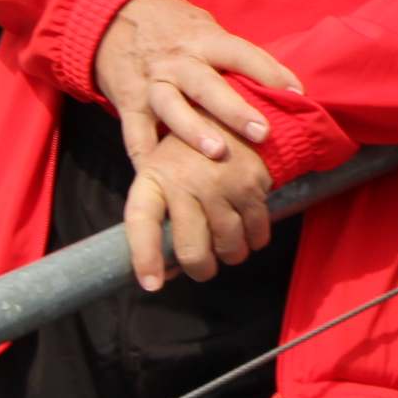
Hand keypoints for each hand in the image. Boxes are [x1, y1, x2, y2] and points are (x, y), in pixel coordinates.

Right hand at [94, 0, 301, 165]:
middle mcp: (178, 61)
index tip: (297, 94)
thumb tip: (283, 87)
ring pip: (171, 107)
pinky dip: (146, 159)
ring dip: (194, 131)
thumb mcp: (208, 31)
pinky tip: (161, 177)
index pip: (242, 53)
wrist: (118, 15)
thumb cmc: (179, 30)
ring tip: (217, 153)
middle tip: (262, 132)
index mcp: (205, 40)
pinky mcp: (128, 102)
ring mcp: (151, 82)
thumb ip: (235, 58)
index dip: (269, 72)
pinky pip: (135, 134)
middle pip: (207, 84)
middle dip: (235, 110)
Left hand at [125, 134, 272, 289]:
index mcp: (154, 177)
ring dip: (231, 255)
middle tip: (204, 269)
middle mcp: (184, 180)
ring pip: (227, 243)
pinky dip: (255, 240)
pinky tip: (251, 236)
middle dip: (200, 269)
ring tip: (230, 250)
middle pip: (191, 247)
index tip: (152, 284)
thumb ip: (158, 215)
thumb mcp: (161, 170)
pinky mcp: (251, 183)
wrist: (232, 113)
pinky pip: (256, 229)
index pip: (141, 223)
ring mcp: (220, 182)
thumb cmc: (188, 152)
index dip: (145, 258)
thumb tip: (166, 270)